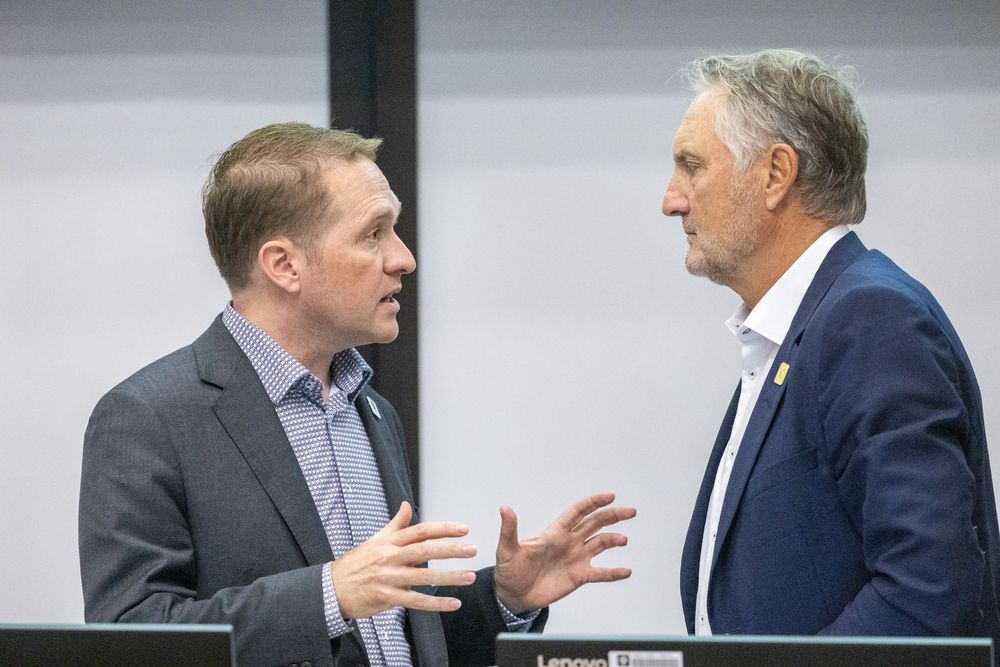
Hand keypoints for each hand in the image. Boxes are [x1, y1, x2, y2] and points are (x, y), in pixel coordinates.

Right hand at [330, 501, 477, 619]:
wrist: (333, 589)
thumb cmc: (357, 563)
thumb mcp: (375, 540)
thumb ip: (395, 524)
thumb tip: (407, 505)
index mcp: (390, 541)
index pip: (421, 531)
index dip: (443, 528)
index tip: (463, 528)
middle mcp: (390, 557)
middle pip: (425, 550)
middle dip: (451, 550)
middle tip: (472, 549)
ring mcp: (389, 578)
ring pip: (424, 576)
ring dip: (450, 577)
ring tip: (470, 576)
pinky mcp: (388, 597)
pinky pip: (417, 601)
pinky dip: (437, 603)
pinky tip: (454, 603)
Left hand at [493, 492, 635, 613]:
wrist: (513, 595)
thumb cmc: (509, 570)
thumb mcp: (507, 549)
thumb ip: (510, 530)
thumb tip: (505, 508)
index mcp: (555, 532)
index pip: (578, 512)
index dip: (593, 503)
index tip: (610, 496)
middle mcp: (569, 542)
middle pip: (595, 524)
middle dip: (612, 516)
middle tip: (630, 511)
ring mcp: (575, 558)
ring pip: (600, 544)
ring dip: (613, 540)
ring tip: (623, 540)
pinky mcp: (578, 576)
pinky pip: (600, 573)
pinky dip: (613, 573)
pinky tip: (626, 571)